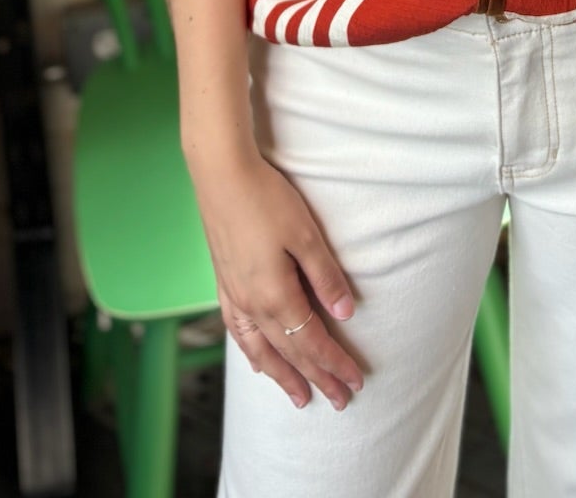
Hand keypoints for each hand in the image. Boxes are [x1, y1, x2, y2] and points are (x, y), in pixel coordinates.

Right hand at [190, 148, 365, 409]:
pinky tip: (256, 360)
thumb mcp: (306, 235)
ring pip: (260, 350)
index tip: (355, 382)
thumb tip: (345, 314)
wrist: (221, 174)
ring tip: (297, 398)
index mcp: (275, 295)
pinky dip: (252, 353)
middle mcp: (252, 304)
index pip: (312, 342)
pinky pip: (239, 333)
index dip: (334, 364)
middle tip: (338, 401)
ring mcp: (234, 295)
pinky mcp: (224, 282)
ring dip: (281, 376)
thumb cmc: (266, 198)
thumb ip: (325, 277)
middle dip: (315, 379)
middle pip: (289, 353)